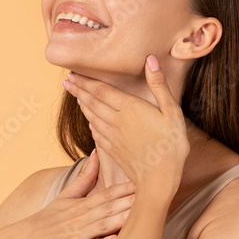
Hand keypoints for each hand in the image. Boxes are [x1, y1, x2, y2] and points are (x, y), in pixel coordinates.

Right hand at [5, 150, 135, 238]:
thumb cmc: (44, 221)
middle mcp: (80, 218)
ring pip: (103, 226)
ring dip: (123, 220)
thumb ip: (84, 178)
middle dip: (132, 201)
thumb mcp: (64, 196)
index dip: (128, 188)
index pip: (108, 194)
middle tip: (154, 194)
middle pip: (110, 208)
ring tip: (142, 215)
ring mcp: (77, 236)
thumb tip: (97, 153)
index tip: (146, 181)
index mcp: (81, 205)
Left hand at [63, 54, 188, 191]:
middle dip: (78, 90)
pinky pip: (97, 134)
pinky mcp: (114, 151)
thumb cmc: (171, 145)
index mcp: (130, 108)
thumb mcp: (171, 111)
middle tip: (67, 82)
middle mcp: (117, 121)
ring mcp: (113, 137)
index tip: (72, 74)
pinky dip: (92, 125)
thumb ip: (159, 85)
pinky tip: (90, 123)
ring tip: (75, 97)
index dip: (85, 82)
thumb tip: (150, 60)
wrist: (159, 179)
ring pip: (93, 117)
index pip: (101, 90)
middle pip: (92, 102)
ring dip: (83, 106)